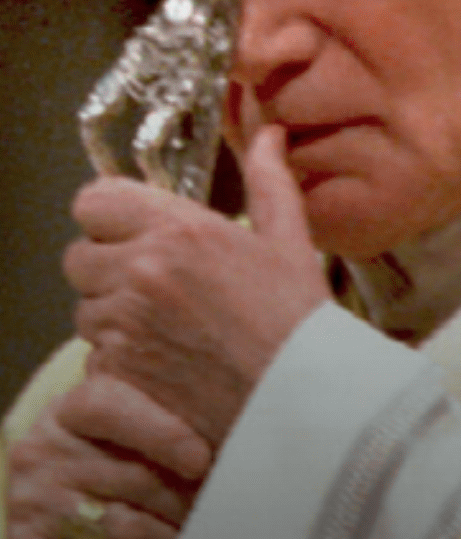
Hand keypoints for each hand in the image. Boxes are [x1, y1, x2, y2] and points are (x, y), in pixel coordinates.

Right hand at [5, 372, 210, 538]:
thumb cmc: (118, 504)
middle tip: (222, 522)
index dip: (160, 431)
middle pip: (133, 475)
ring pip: (124, 527)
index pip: (108, 405)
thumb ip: (172, 441)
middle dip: (186, 504)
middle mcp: (40, 451)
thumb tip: (241, 446)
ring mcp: (29, 504)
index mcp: (69, 413)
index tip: (200, 460)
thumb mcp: (137, 457)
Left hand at [64, 126, 330, 448]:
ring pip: (85, 311)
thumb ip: (269, 183)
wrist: (303, 402)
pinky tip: (163, 368)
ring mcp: (126, 326)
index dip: (109, 218)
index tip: (135, 236)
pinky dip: (119, 365)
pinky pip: (94, 359)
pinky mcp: (120, 375)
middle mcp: (142, 271)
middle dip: (107, 272)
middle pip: (79, 257)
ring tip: (163, 332)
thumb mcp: (290, 242)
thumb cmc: (299, 323)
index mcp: (179, 230)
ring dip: (112, 320)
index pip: (93, 201)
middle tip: (151, 290)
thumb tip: (269, 135)